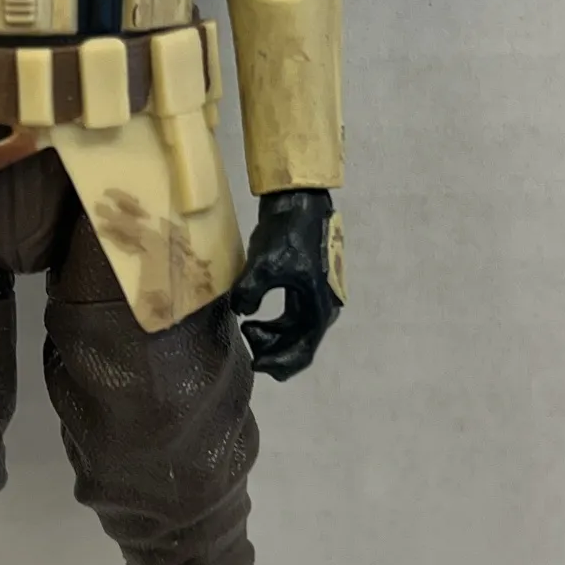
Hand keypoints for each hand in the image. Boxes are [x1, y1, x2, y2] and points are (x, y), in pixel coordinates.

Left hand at [232, 190, 342, 381]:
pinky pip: (291, 316)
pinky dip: (273, 322)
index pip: (303, 352)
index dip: (278, 364)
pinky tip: (253, 314)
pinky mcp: (306, 285)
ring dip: (271, 335)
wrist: (299, 200)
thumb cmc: (288, 233)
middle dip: (271, 348)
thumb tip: (241, 311)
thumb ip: (250, 293)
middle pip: (299, 344)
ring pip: (294, 331)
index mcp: (319, 307)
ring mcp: (316, 296)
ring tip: (247, 325)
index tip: (254, 363)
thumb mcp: (265, 264)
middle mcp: (323, 307)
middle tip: (245, 338)